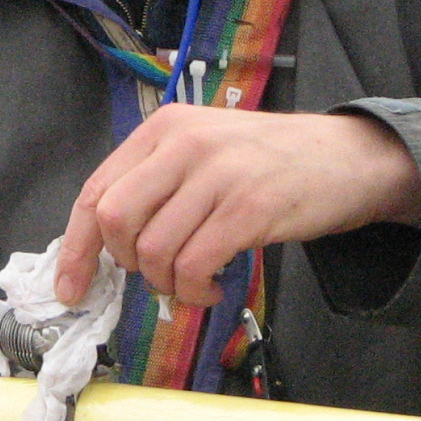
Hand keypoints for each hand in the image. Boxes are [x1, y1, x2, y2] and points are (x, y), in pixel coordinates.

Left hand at [54, 108, 420, 307]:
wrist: (349, 157)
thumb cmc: (271, 161)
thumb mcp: (205, 150)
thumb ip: (157, 182)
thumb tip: (107, 244)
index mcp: (164, 128)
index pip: (97, 191)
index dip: (76, 248)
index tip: (71, 288)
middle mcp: (185, 143)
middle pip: (115, 221)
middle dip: (126, 265)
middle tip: (158, 275)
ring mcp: (218, 174)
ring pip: (154, 250)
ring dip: (169, 284)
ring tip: (195, 283)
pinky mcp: (250, 207)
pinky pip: (195, 266)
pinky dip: (196, 292)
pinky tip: (215, 289)